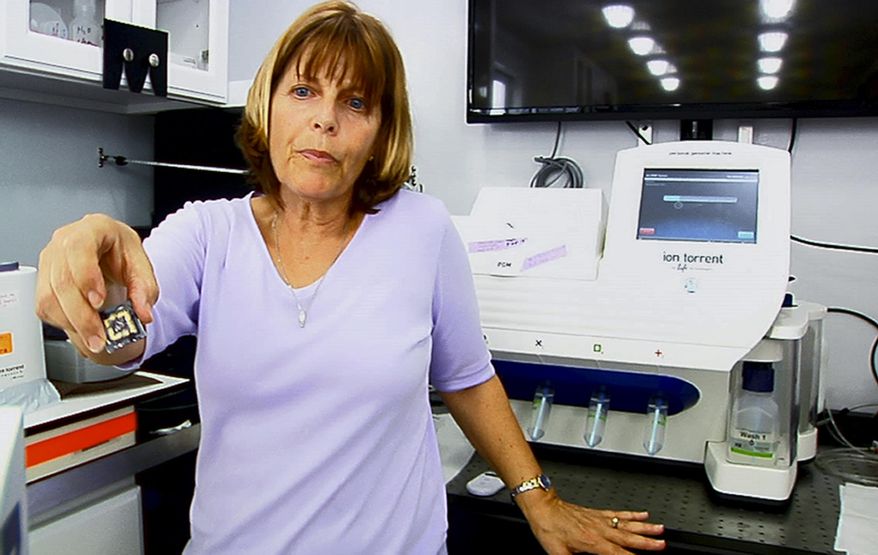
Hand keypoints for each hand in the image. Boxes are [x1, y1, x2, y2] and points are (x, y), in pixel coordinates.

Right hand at [36, 214, 157, 358]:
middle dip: (81, 314)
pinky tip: (83, 328)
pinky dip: (64, 323)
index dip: (86, 277)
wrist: (110, 253)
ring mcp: (50, 260)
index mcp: (92, 229)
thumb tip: (143, 313)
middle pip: (62, 279)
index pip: (78, 248)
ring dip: (72, 323)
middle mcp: (64, 242)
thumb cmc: (121, 252)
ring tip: (94, 339)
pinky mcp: (44, 281)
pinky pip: (45, 306)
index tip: (99, 302)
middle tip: (99, 336)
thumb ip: (145, 289)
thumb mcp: (141, 265)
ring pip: (49, 296)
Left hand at [516, 490, 665, 553]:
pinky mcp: (597, 513)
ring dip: (645, 528)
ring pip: (628, 525)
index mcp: (592, 543)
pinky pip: (618, 514)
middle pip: (629, 539)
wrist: (543, 508)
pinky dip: (632, 514)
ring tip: (660, 530)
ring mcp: (600, 520)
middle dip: (647, 544)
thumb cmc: (549, 529)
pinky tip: (643, 514)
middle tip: (663, 545)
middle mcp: (600, 530)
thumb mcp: (557, 554)